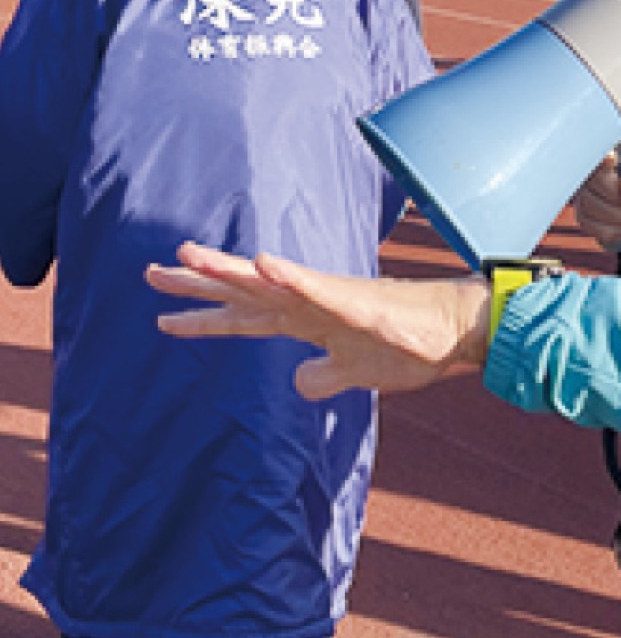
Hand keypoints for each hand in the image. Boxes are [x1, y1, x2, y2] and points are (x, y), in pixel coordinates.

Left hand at [145, 243, 489, 399]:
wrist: (453, 333)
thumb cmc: (410, 347)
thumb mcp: (355, 374)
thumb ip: (323, 376)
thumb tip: (298, 382)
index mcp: (306, 322)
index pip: (245, 318)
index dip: (204, 319)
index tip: (164, 319)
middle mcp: (309, 304)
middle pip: (244, 292)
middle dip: (197, 284)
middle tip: (150, 274)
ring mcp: (330, 298)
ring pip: (270, 282)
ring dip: (229, 268)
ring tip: (188, 255)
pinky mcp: (356, 300)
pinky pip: (317, 286)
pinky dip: (289, 275)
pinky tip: (264, 262)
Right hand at [573, 131, 620, 251]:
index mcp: (616, 140)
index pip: (594, 150)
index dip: (600, 165)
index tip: (614, 165)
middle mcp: (596, 161)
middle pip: (588, 185)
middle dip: (618, 204)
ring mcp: (590, 184)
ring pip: (585, 206)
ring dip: (616, 220)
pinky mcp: (590, 206)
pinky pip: (587, 222)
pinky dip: (609, 232)